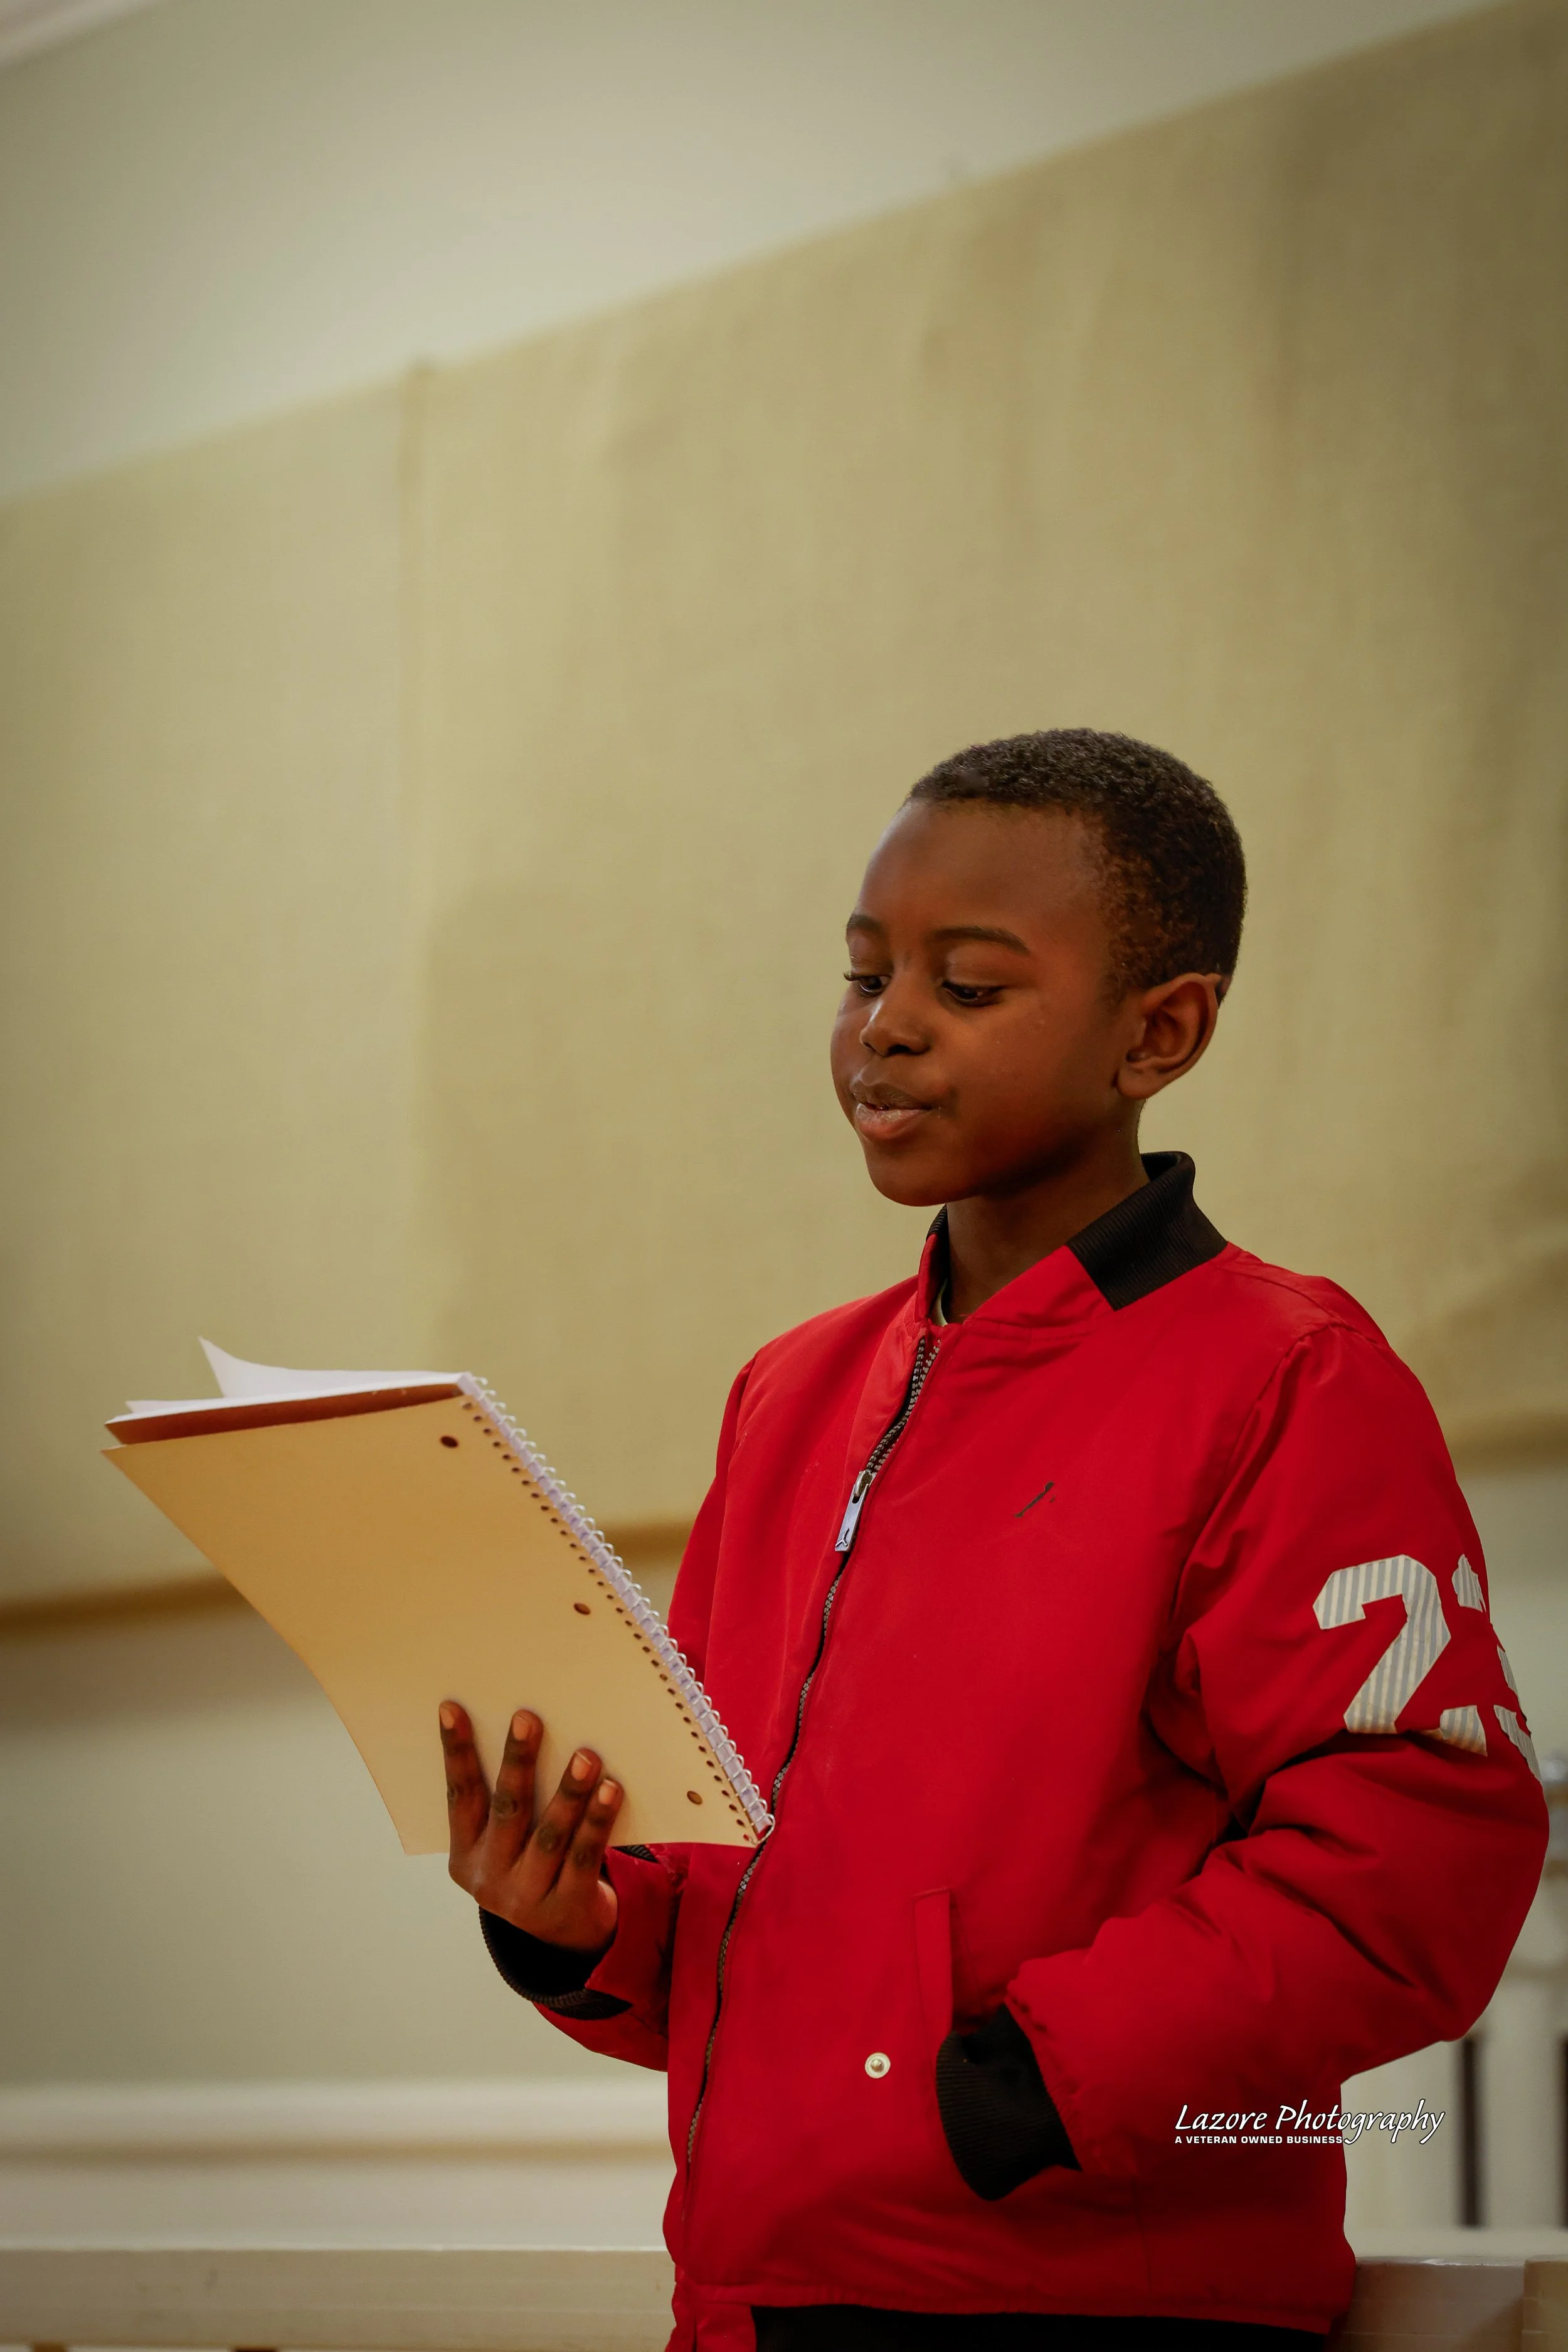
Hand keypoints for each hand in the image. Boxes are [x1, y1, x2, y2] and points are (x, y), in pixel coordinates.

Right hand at [441, 1703, 621, 1953]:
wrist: (566, 1935)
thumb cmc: (534, 1865)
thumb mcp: (506, 1843)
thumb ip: (510, 1802)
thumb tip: (529, 1728)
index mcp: (466, 1854)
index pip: (459, 1795)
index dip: (455, 1751)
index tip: (451, 1708)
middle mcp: (490, 1877)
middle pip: (507, 1810)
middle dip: (516, 1761)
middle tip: (527, 1718)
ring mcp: (527, 1896)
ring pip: (549, 1835)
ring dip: (568, 1792)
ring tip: (586, 1755)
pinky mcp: (567, 1905)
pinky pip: (584, 1856)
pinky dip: (597, 1821)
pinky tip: (612, 1790)